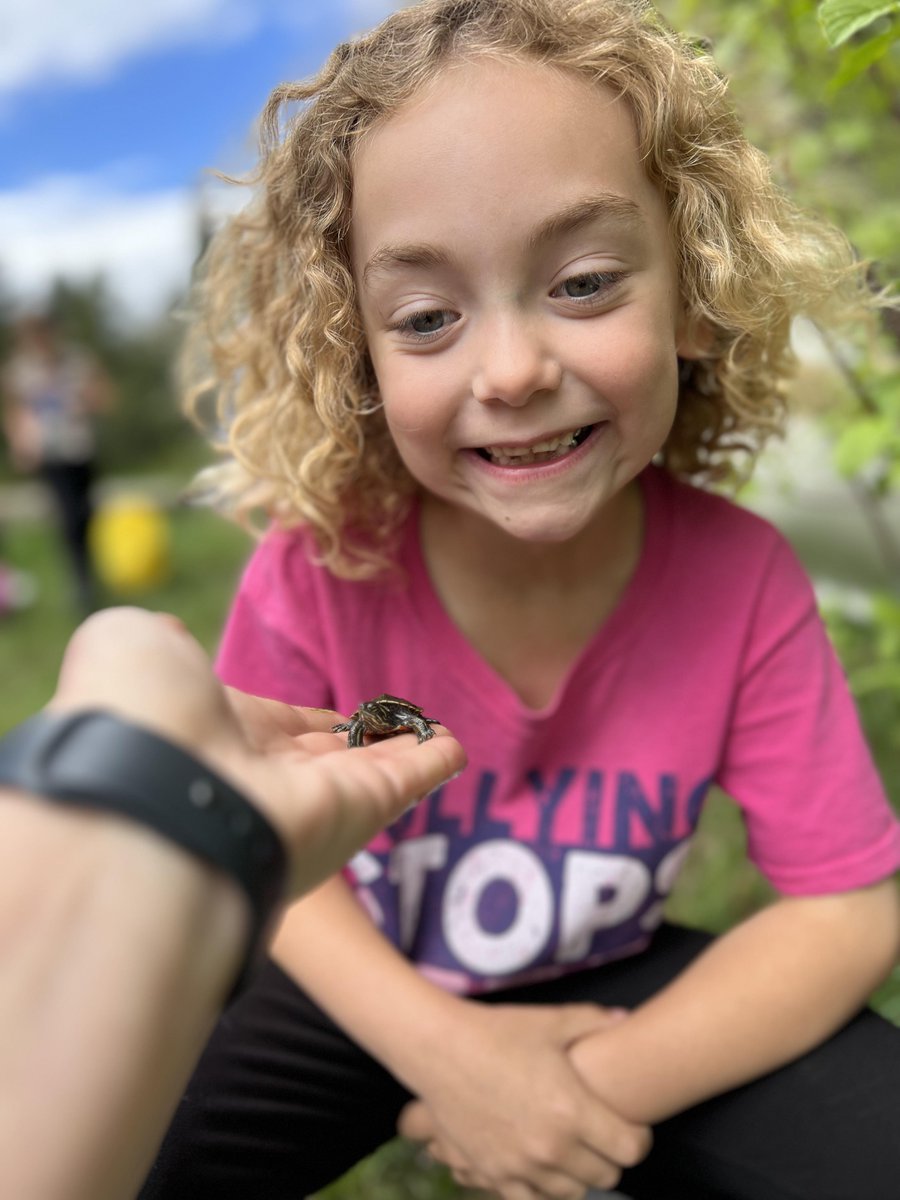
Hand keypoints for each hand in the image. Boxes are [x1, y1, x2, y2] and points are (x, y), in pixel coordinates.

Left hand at [49, 607, 465, 898]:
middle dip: (361, 743)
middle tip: (397, 727)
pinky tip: (456, 749)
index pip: (274, 729)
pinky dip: (436, 763)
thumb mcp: (131, 646)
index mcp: (213, 735)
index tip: (333, 714)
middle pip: (326, 758)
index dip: (305, 721)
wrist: (152, 786)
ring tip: (439, 735)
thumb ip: (163, 638)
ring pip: (372, 772)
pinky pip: (406, 782)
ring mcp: (312, 798)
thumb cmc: (135, 713)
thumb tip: (173, 632)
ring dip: (406, 753)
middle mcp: (265, 775)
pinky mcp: (356, 811)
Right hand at [397, 1002, 650, 1199]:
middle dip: (610, 1156)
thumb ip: (594, 1022)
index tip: (632, 1126)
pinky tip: (541, 1166)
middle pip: (607, 1175)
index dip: (639, 1138)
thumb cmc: (498, 1032)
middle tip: (602, 1135)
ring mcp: (522, 1166)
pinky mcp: (494, 1175)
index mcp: (573, 1110)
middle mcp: (552, 1147)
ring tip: (572, 1149)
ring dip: (578, 1174)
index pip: (630, 1149)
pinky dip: (543, 1189)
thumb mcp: (551, 1022)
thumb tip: (625, 1019)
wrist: (440, 1049)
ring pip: (572, 1193)